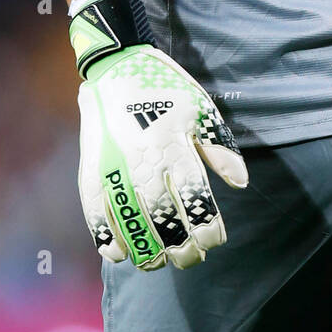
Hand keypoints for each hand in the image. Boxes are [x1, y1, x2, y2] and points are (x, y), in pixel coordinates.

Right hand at [77, 44, 248, 270]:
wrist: (117, 68)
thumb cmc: (166, 89)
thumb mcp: (201, 110)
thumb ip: (219, 148)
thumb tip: (241, 183)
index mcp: (174, 145)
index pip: (194, 198)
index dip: (206, 227)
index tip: (214, 241)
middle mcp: (143, 160)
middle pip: (163, 217)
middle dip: (180, 246)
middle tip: (190, 259)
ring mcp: (113, 167)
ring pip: (130, 220)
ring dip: (145, 249)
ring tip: (157, 262)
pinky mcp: (91, 169)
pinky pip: (94, 211)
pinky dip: (104, 235)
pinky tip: (117, 253)